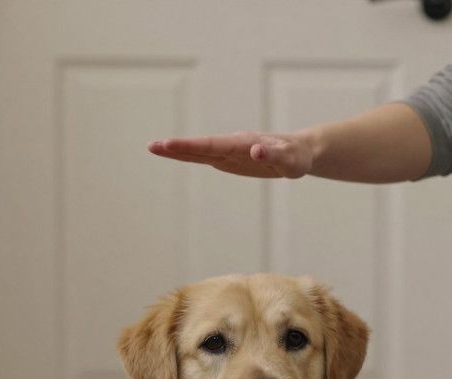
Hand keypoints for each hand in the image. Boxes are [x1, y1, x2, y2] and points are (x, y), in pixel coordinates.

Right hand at [148, 131, 314, 178]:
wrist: (299, 151)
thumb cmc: (297, 157)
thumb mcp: (291, 161)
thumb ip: (275, 155)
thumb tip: (257, 151)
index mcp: (244, 144)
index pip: (213, 145)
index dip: (191, 146)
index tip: (170, 144)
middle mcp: (232, 144)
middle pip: (201, 146)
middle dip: (177, 147)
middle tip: (152, 146)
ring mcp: (229, 151)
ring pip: (200, 151)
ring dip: (178, 150)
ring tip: (154, 148)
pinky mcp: (229, 158)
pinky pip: (206, 157)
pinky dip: (188, 155)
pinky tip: (173, 153)